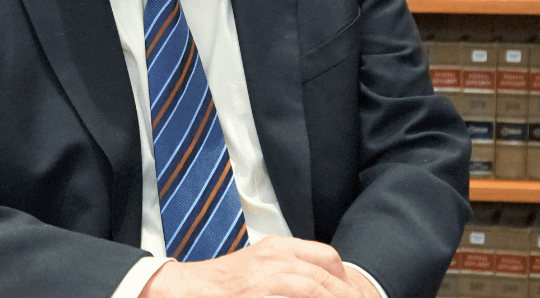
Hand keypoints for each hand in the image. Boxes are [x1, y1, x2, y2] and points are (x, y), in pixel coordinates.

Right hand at [139, 236, 381, 297]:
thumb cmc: (220, 285)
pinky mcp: (262, 291)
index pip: (326, 257)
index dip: (344, 279)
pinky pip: (300, 295)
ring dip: (335, 297)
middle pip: (327, 272)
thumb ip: (284, 271)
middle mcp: (276, 257)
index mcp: (277, 247)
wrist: (188, 289)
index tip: (351, 294)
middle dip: (346, 292)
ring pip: (317, 286)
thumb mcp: (257, 268)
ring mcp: (268, 275)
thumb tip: (313, 285)